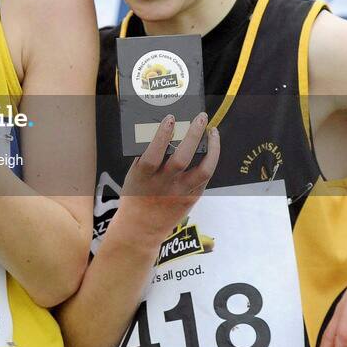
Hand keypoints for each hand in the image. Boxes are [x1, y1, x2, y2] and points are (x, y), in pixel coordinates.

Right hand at [114, 113, 218, 243]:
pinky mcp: (192, 198)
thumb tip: (163, 130)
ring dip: (211, 148)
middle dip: (193, 135)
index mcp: (144, 177)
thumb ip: (146, 155)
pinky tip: (211, 147)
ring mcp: (181, 193)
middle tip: (200, 117)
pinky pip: (205, 177)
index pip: (154, 153)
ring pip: (203, 170)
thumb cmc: (135, 195)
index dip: (162, 135)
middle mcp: (164, 185)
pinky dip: (210, 159)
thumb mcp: (133, 174)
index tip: (171, 118)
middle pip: (182, 158)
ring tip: (213, 131)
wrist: (140, 228)